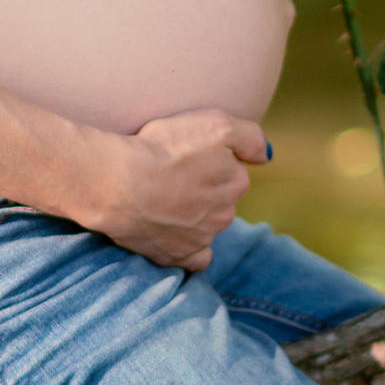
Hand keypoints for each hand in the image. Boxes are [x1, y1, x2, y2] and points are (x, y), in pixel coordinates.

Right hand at [79, 110, 269, 269]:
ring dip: (193, 216)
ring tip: (164, 200)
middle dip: (203, 190)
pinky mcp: (176, 256)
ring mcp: (201, 238)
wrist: (119, 182)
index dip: (210, 160)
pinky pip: (195, 259)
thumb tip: (265, 156)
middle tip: (174, 175)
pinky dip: (189, 250)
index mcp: (236, 183)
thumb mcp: (217, 125)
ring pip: (207, 226)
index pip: (232, 171)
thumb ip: (249, 138)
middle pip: (220, 200)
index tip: (188, 154)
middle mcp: (225, 215)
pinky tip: (176, 237)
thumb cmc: (165, 149)